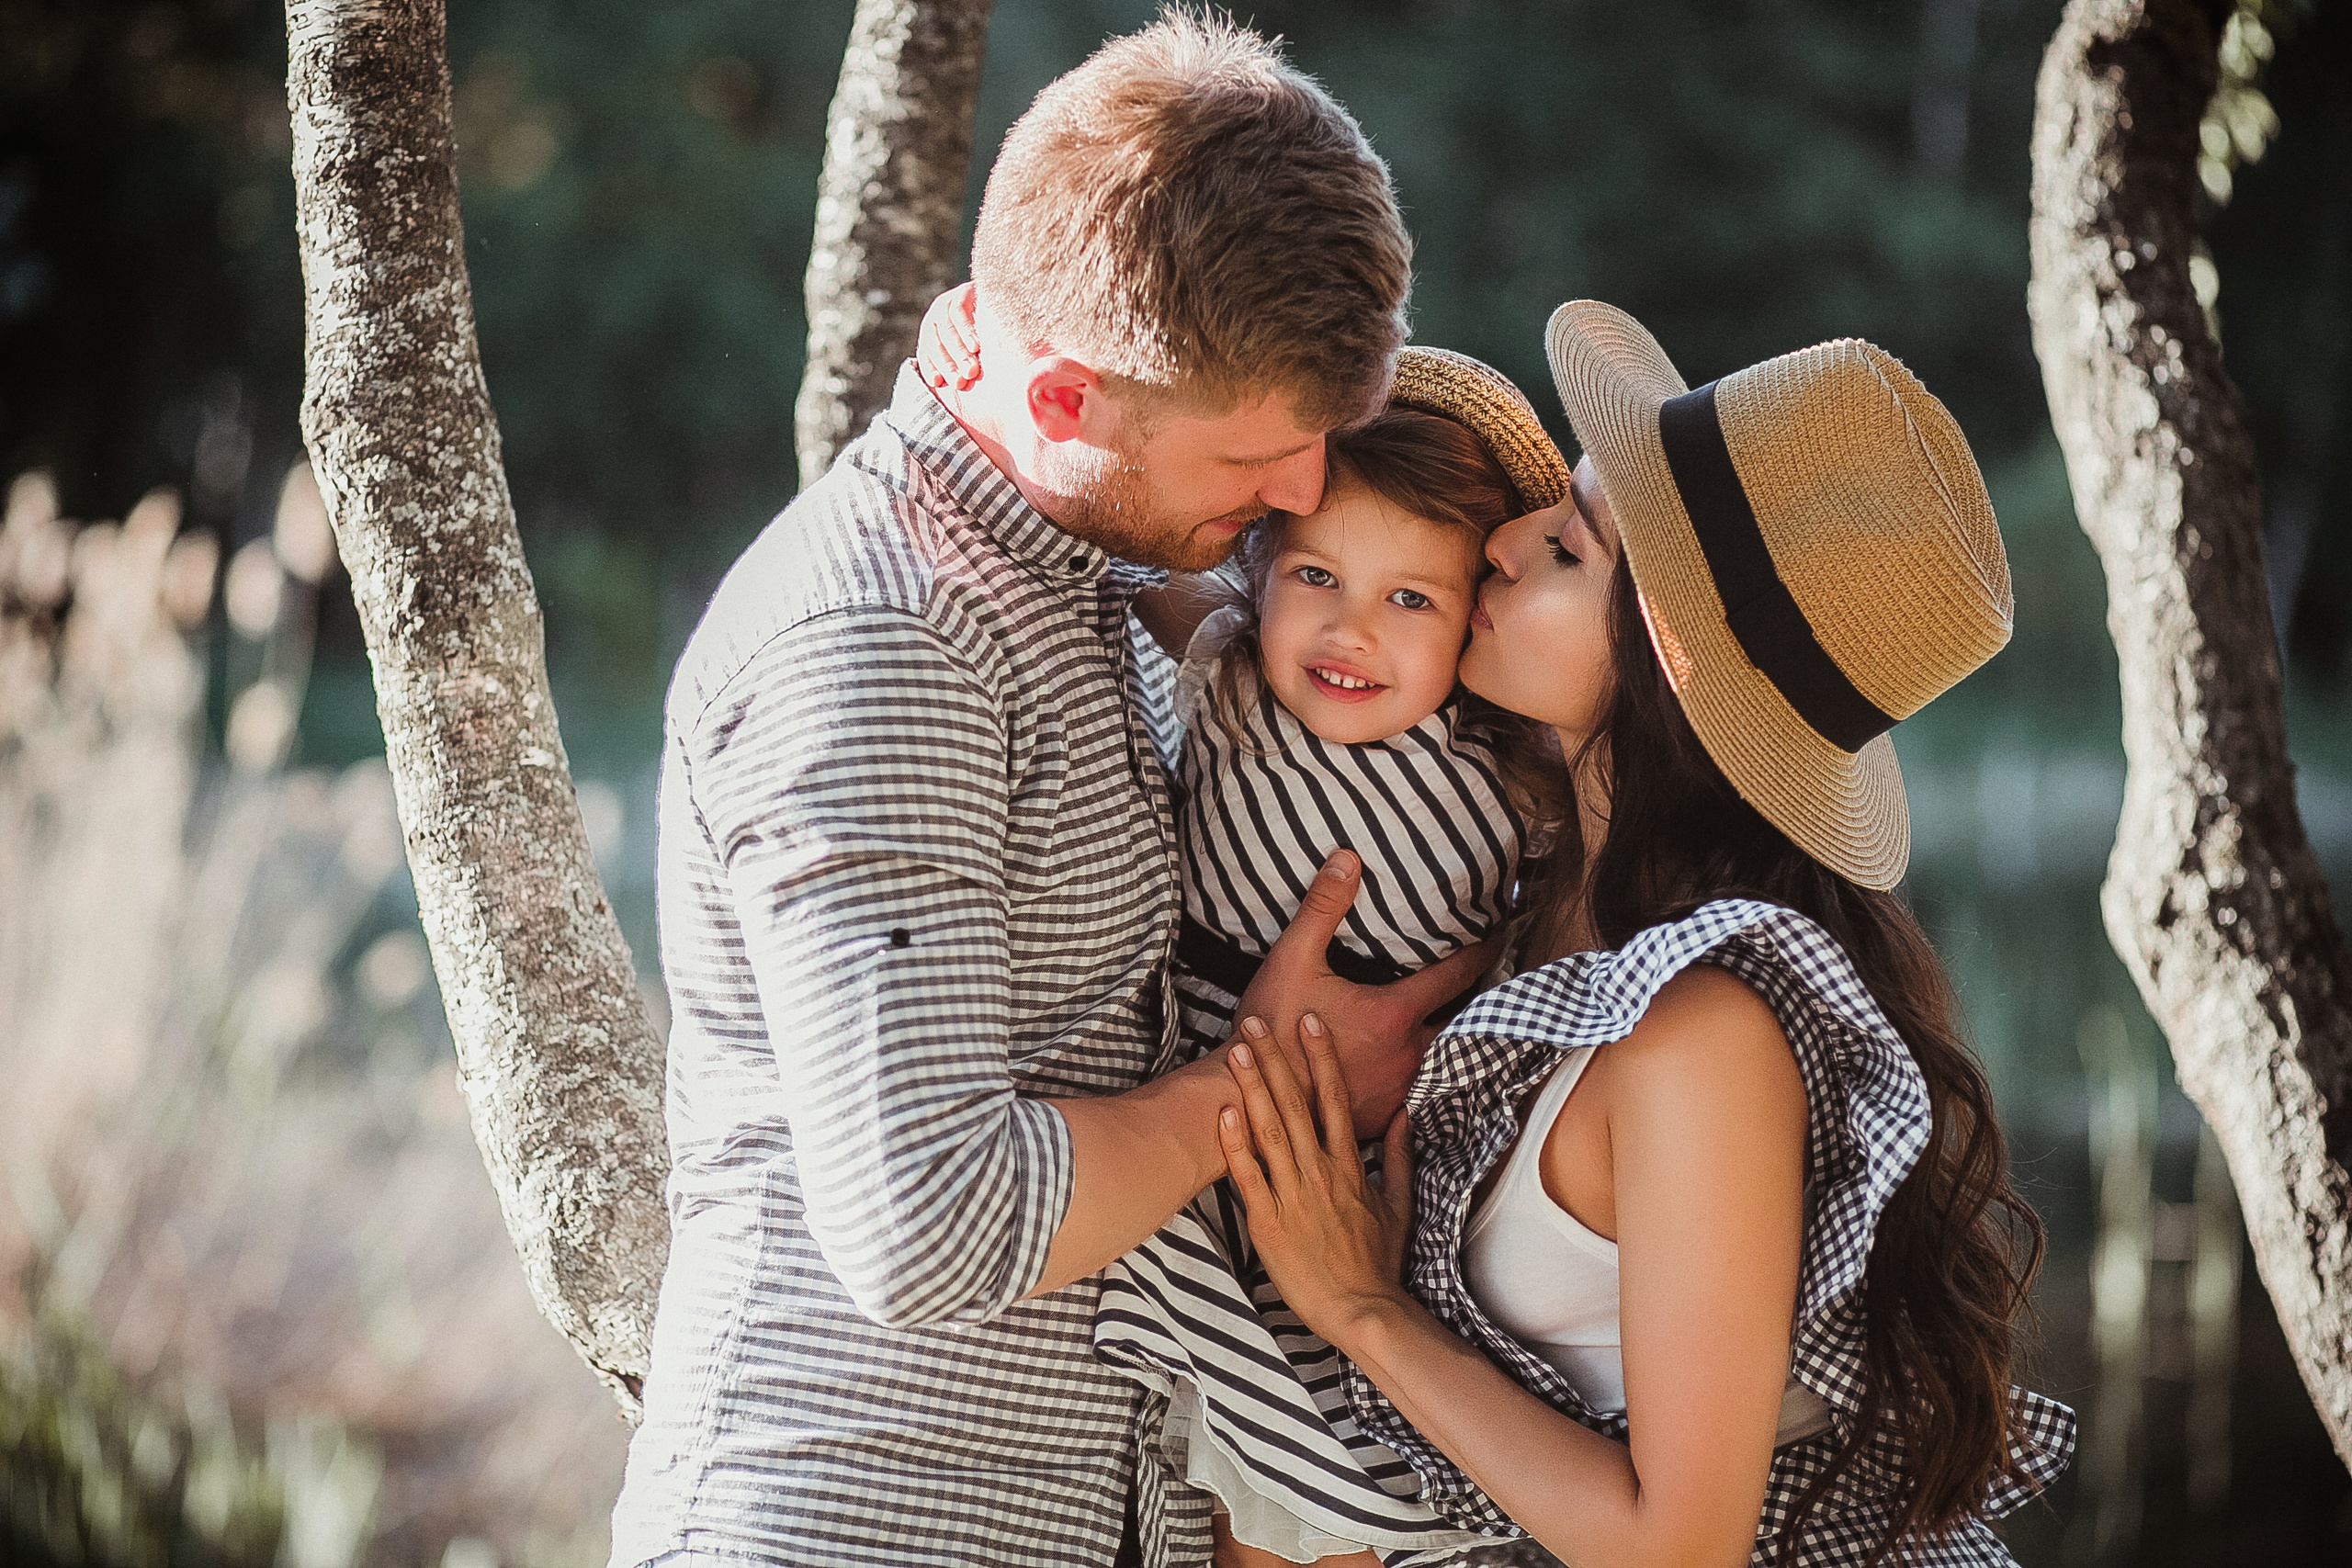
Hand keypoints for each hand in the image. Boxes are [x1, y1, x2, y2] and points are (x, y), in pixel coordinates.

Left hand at [918, 281, 981, 390]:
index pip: (926, 354)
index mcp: (932, 334)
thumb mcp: (973, 354)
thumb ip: (967, 369)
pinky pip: (959, 314)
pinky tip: (976, 347)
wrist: (1004, 300)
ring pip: (947, 331)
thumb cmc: (989, 335)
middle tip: (962, 382)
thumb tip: (962, 391)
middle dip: (949, 366)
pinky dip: (967, 332)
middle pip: (936, 345)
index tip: (938, 383)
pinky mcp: (961, 292)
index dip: (931, 368)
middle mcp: (935, 318)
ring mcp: (947, 303)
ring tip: (971, 370)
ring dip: (959, 353)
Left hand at [1220, 1018, 1414, 1349]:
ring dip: (1252, 1087)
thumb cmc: (1378, 1261)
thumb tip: (1404, 1114)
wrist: (1361, 1309)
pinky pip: (1249, 1176)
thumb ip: (1401, 1155)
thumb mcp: (1400, 1203)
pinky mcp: (1268, 1221)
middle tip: (1255, 1021)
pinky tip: (1224, 1113)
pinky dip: (1236, 1144)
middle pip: (1295, 1104)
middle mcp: (1320, 1172)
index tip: (1309, 1022)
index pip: (1335, 1098)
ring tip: (1238, 1051)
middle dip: (1275, 1059)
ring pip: (1270, 1130)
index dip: (1321, 1057)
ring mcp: (1293, 1195)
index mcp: (1350, 1166)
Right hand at [1236, 851, 1500, 1137]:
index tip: (1499, 935)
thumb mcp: (1292, 959)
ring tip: (1460, 1022)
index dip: (1482, 951)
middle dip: (1476, 1000)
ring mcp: (1399, 1092)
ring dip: (1454, 1040)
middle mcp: (1408, 1056)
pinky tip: (1425, 1071)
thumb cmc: (1270, 1027)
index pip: (1457, 976)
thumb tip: (1348, 859)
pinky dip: (1430, 1078)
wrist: (1249, 1099)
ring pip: (1444, 1062)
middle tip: (1488, 980)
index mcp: (1395, 1015)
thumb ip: (1323, 907)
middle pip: (1461, 1023)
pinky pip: (1422, 1096)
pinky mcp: (1384, 1118)